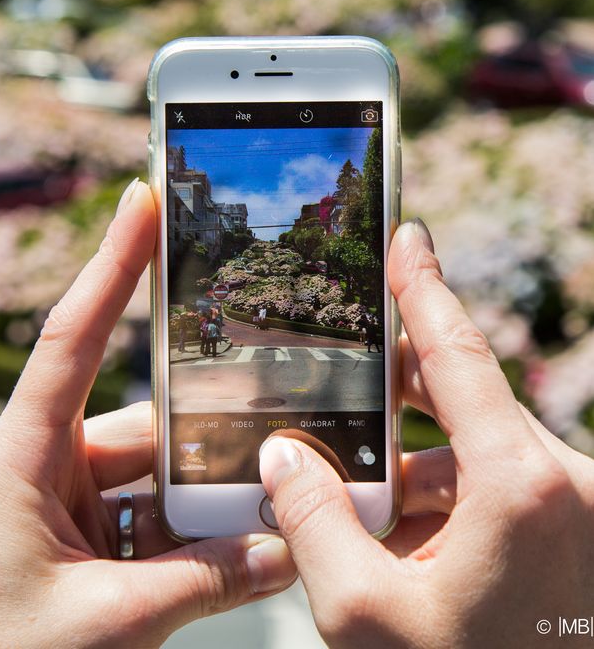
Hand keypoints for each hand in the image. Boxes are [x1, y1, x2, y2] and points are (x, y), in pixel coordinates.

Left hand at [0, 180, 295, 648]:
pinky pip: (154, 524)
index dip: (112, 263)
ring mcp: (66, 507)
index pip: (72, 337)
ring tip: (274, 505)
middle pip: (142, 423)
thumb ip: (202, 584)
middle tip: (276, 417)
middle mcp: (44, 467)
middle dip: (207, 433)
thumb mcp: (103, 624)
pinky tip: (247, 550)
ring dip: (209, 498)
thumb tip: (286, 550)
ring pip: (157, 477)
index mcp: (21, 458)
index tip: (144, 199)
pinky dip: (198, 538)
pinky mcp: (84, 545)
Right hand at [259, 220, 593, 648]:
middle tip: (339, 392)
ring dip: (420, 474)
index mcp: (523, 483)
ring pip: (481, 458)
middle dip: (395, 407)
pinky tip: (403, 541)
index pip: (458, 353)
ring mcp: (578, 507)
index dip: (423, 288)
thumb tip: (282, 459)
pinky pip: (506, 493)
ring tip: (355, 500)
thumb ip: (312, 523)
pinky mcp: (578, 532)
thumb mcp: (367, 618)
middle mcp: (565, 480)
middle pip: (463, 409)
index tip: (406, 237)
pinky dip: (454, 506)